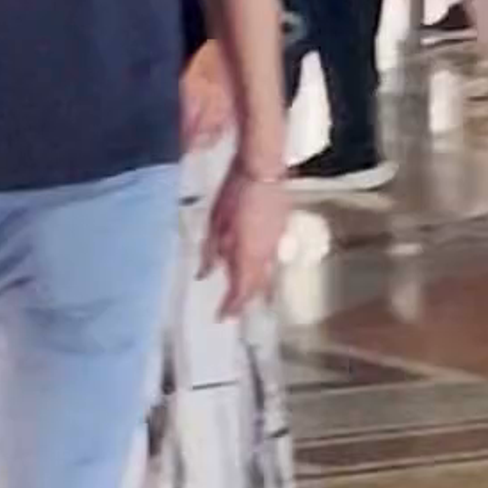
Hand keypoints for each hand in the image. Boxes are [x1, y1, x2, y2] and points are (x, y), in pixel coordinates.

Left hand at [208, 154, 287, 311]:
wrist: (263, 170)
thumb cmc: (234, 195)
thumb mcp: (215, 225)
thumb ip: (211, 253)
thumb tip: (204, 275)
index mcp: (248, 255)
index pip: (240, 290)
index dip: (231, 306)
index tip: (221, 317)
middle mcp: (266, 255)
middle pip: (256, 286)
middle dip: (245, 301)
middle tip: (234, 313)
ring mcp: (277, 242)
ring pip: (268, 273)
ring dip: (258, 287)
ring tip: (250, 298)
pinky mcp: (283, 230)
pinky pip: (273, 257)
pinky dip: (264, 268)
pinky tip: (260, 267)